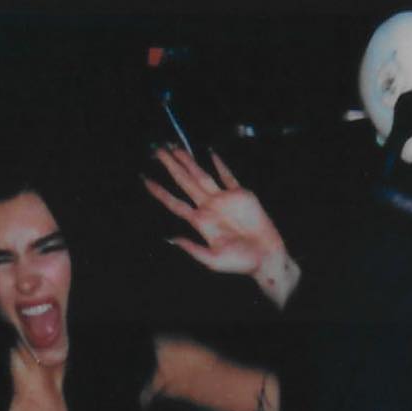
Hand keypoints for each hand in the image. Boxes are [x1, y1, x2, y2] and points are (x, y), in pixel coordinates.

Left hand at [142, 146, 298, 304]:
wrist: (265, 256)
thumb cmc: (239, 262)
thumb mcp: (212, 260)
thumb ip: (192, 249)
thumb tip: (172, 239)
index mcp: (200, 222)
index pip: (175, 203)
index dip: (160, 192)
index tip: (145, 180)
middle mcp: (209, 207)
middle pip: (185, 182)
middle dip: (171, 166)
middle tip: (158, 151)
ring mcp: (224, 199)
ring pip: (202, 175)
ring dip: (189, 162)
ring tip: (176, 148)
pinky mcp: (241, 194)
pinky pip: (228, 176)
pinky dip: (220, 165)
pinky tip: (210, 154)